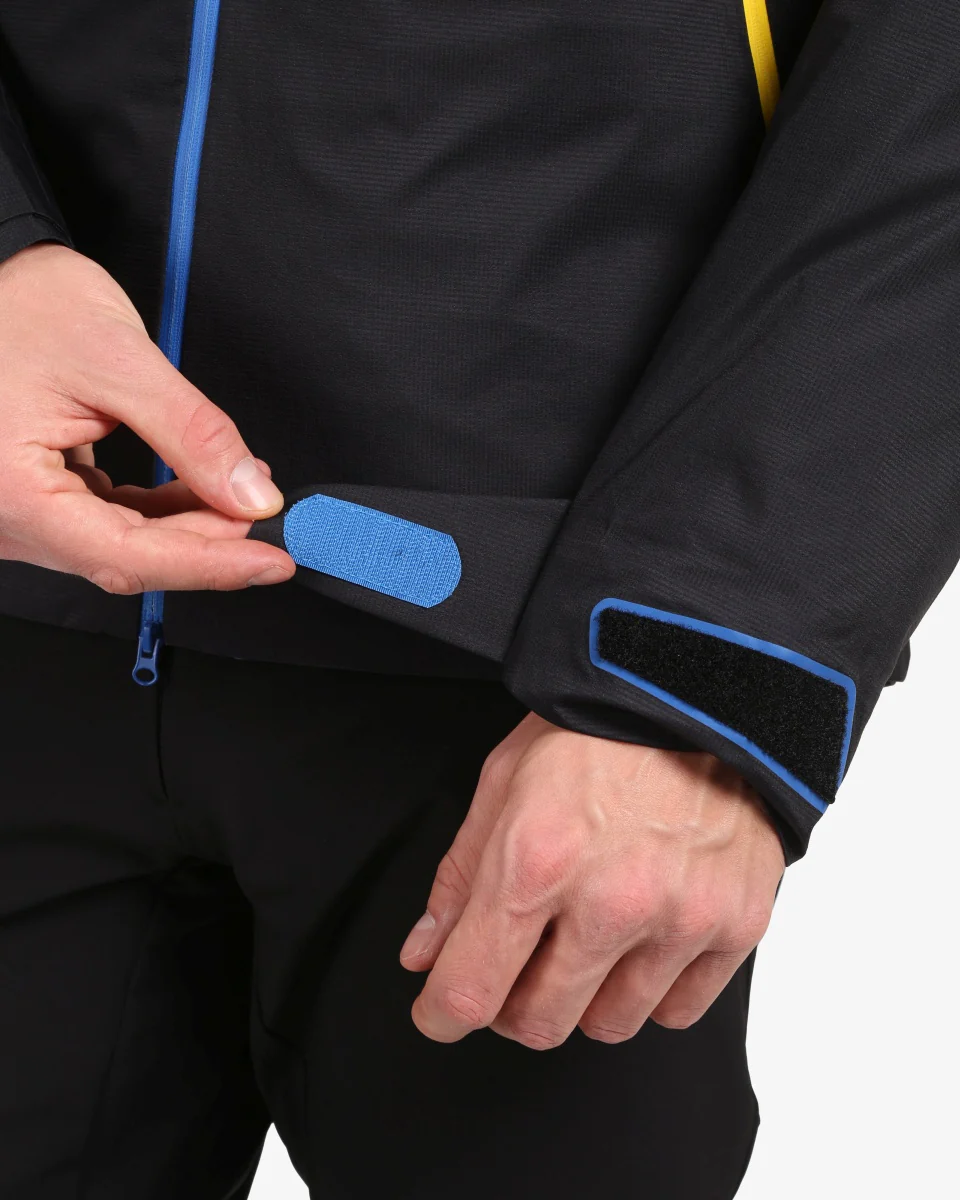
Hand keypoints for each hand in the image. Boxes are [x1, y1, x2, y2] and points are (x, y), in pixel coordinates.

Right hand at [0, 243, 294, 591]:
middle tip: (268, 516)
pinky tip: (203, 490)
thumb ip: (191, 433)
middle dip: (208, 540)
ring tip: (244, 492)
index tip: (270, 561)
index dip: (209, 565)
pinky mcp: (37, 498)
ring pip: (124, 544)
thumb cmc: (24, 305)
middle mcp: (7, 516)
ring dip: (190, 525)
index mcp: (12, 491)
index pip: (125, 557)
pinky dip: (161, 511)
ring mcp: (19, 512)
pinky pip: (108, 521)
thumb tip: (249, 493)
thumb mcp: (118, 358)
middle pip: (128, 557)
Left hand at [401, 713, 783, 1046]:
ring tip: (588, 937)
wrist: (702, 686)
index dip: (442, 1013)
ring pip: (609, 1025)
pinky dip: (651, 990)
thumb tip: (428, 953)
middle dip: (510, 1004)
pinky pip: (678, 1011)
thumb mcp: (504, 779)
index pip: (472, 990)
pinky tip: (641, 940)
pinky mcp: (738, 923)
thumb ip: (461, 877)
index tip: (441, 1010)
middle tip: (516, 964)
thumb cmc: (598, 723)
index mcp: (538, 857)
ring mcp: (681, 918)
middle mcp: (611, 899)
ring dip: (584, 997)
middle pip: (539, 1023)